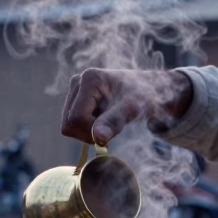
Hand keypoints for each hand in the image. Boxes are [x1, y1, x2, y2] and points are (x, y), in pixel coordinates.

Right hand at [60, 68, 193, 145]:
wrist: (148, 88)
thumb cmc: (143, 96)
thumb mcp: (133, 108)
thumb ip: (115, 121)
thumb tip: (98, 138)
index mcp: (89, 79)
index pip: (76, 118)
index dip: (91, 131)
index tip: (112, 129)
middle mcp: (78, 81)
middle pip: (68, 123)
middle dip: (89, 132)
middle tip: (111, 127)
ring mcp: (75, 89)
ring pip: (69, 125)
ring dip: (89, 130)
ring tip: (108, 120)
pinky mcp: (76, 97)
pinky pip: (73, 123)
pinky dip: (88, 126)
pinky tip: (103, 118)